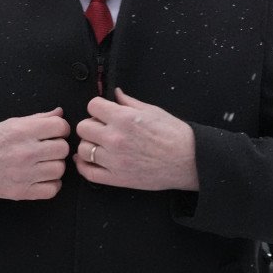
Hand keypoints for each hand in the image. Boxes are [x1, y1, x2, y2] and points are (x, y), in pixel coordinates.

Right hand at [0, 109, 69, 199]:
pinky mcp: (22, 192)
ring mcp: (24, 174)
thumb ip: (38, 118)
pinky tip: (42, 177)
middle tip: (47, 148)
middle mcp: (25, 152)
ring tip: (43, 163)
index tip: (53, 132)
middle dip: (57, 146)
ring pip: (60, 169)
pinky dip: (51, 184)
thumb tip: (60, 112)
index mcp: (22, 131)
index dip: (60, 128)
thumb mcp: (11, 123)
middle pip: (62, 149)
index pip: (60, 127)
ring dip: (54, 165)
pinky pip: (52, 190)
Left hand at [75, 88, 198, 190]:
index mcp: (124, 118)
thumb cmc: (174, 135)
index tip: (103, 111)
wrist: (189, 160)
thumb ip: (129, 102)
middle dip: (91, 124)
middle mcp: (115, 138)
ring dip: (88, 144)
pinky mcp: (117, 178)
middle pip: (83, 127)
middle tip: (102, 127)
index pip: (92, 106)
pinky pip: (88, 172)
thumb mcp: (152, 111)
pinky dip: (83, 165)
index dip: (98, 107)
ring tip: (99, 144)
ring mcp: (114, 160)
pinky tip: (87, 159)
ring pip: (83, 149)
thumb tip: (116, 94)